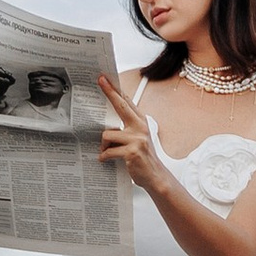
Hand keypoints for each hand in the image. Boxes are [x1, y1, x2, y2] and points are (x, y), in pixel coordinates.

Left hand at [96, 70, 163, 189]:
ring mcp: (137, 139)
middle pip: (121, 105)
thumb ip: (125, 128)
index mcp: (140, 122)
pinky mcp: (132, 151)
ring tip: (106, 152)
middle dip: (110, 92)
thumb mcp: (137, 139)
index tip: (105, 79)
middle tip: (100, 81)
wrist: (155, 176)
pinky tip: (105, 159)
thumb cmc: (143, 158)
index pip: (126, 101)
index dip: (115, 89)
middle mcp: (140, 127)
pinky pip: (109, 150)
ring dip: (103, 145)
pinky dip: (104, 156)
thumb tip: (106, 123)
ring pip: (107, 134)